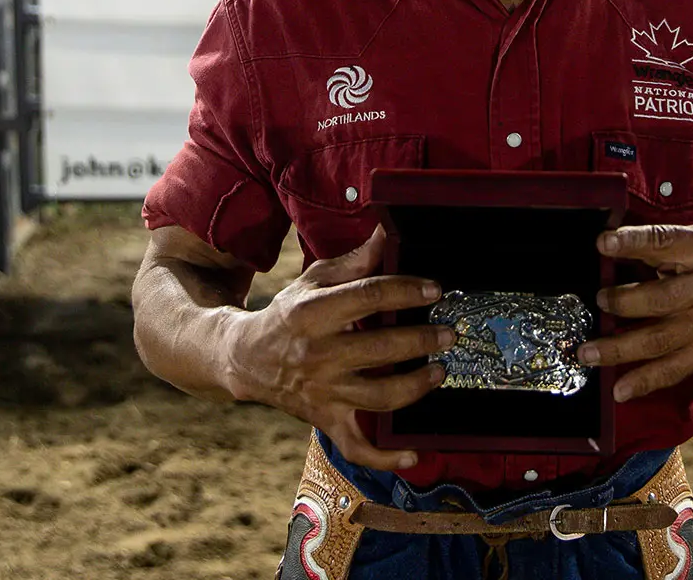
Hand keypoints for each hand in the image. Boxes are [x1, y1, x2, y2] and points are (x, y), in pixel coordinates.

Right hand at [226, 227, 450, 470]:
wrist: (244, 359)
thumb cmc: (286, 316)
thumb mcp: (312, 281)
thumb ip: (353, 262)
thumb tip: (386, 234)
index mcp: (313, 314)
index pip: (368, 298)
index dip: (405, 291)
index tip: (434, 290)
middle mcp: (318, 355)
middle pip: (380, 349)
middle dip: (421, 340)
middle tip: (448, 333)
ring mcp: (322, 392)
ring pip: (378, 397)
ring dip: (415, 386)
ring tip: (440, 371)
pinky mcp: (324, 420)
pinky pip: (356, 446)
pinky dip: (385, 457)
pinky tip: (412, 454)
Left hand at [577, 225, 692, 402]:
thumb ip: (665, 244)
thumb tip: (609, 246)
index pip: (667, 241)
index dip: (635, 242)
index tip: (604, 243)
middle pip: (663, 298)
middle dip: (624, 302)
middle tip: (598, 301)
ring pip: (660, 339)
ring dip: (620, 348)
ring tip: (587, 352)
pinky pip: (672, 370)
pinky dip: (644, 380)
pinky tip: (619, 388)